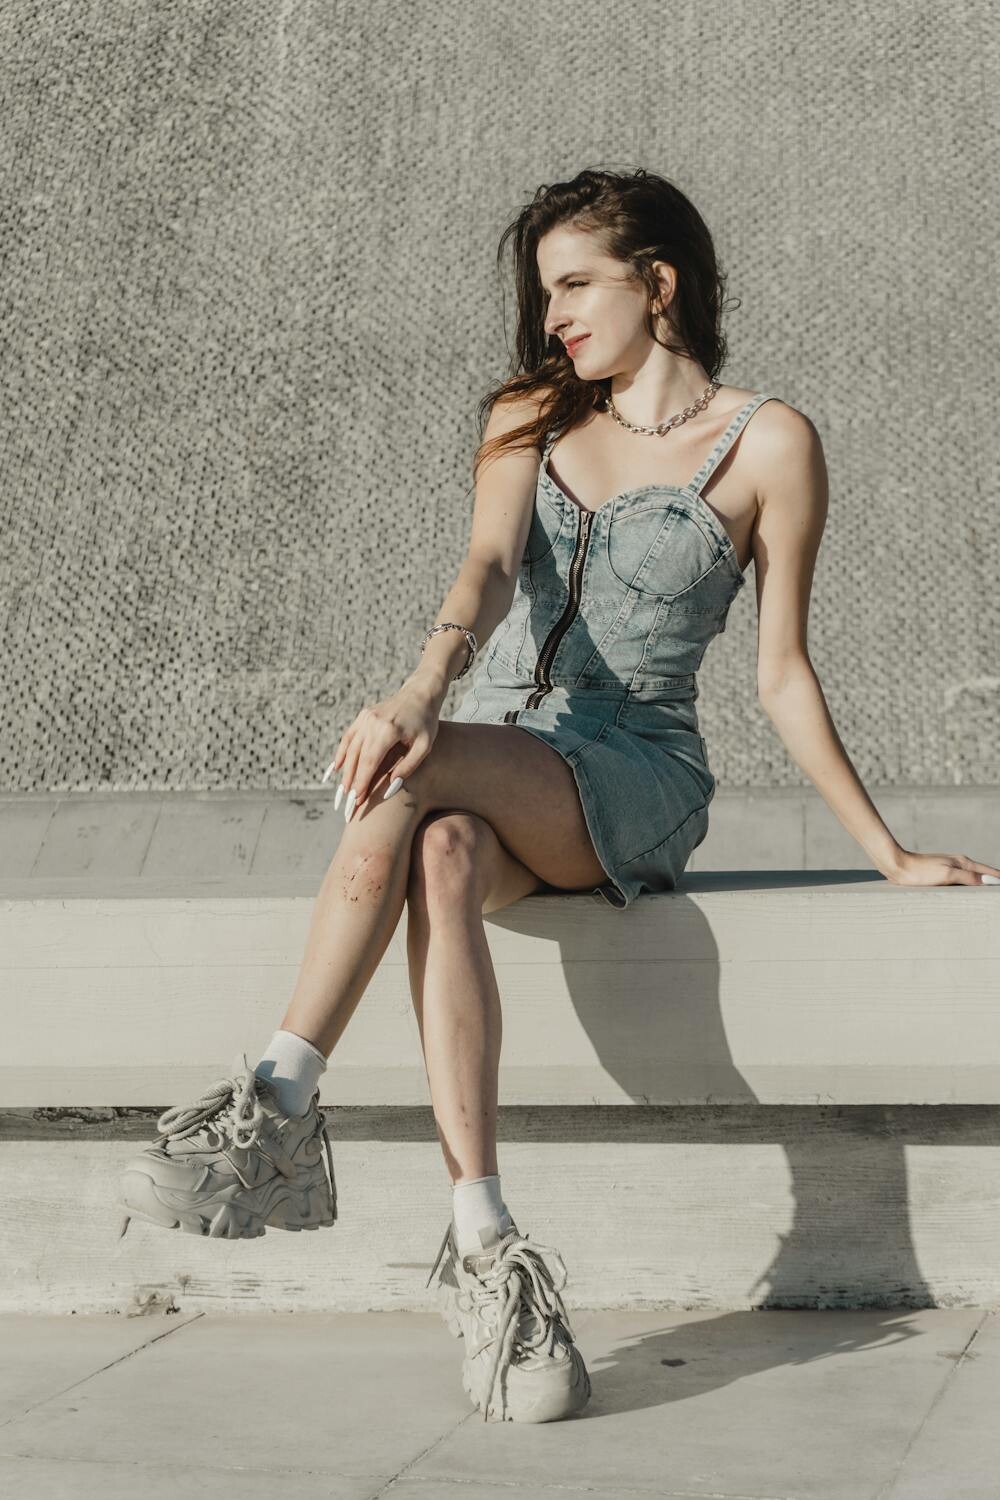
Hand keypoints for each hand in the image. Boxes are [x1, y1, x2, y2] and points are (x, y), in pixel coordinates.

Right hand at [321, 680, 441, 821]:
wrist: (420, 694)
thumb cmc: (426, 723)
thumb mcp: (424, 746)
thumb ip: (408, 767)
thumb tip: (390, 787)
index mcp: (388, 730)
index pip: (370, 762)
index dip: (362, 782)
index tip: (358, 800)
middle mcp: (373, 722)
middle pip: (357, 757)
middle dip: (352, 781)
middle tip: (348, 801)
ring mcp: (365, 717)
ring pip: (350, 748)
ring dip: (345, 770)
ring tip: (343, 790)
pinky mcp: (363, 715)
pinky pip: (348, 737)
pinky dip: (342, 753)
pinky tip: (337, 768)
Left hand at [882, 849, 999, 886]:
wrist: (898, 866)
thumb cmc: (920, 871)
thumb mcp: (946, 875)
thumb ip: (968, 877)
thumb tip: (989, 881)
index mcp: (963, 863)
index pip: (988, 872)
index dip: (998, 879)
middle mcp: (958, 864)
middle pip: (982, 873)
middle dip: (993, 881)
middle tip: (998, 890)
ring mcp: (949, 868)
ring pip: (972, 877)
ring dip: (981, 883)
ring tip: (989, 891)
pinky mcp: (941, 874)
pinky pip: (961, 881)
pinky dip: (969, 886)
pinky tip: (968, 891)